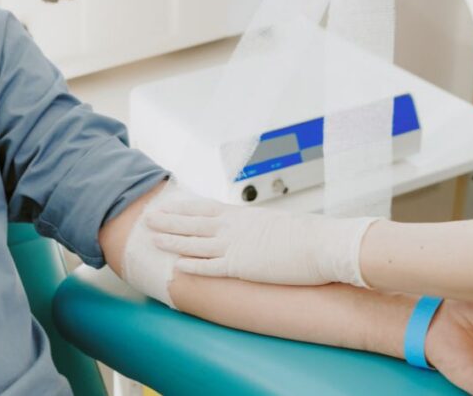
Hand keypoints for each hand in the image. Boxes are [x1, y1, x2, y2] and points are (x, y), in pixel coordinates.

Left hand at [146, 195, 378, 286]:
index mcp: (244, 216)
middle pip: (193, 222)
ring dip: (171, 240)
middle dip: (168, 221)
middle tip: (148, 218)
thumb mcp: (279, 225)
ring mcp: (235, 246)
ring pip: (194, 243)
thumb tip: (259, 232)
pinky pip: (209, 267)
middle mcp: (234, 228)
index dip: (184, 208)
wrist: (325, 245)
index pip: (206, 208)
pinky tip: (175, 265)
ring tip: (152, 238)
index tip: (169, 206)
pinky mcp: (241, 266)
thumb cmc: (310, 236)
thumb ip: (261, 228)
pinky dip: (191, 265)